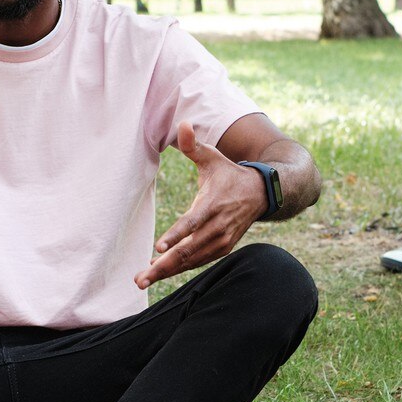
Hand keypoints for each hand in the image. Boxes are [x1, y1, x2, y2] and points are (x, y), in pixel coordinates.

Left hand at [136, 122, 265, 288]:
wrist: (261, 193)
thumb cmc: (228, 173)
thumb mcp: (213, 157)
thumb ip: (194, 145)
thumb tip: (182, 123)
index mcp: (212, 204)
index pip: (191, 223)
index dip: (176, 236)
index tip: (158, 249)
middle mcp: (217, 227)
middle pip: (188, 250)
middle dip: (163, 267)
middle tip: (140, 278)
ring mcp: (221, 241)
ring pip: (191, 261)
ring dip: (167, 272)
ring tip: (143, 278)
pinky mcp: (222, 249)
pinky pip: (198, 262)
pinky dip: (180, 268)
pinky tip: (160, 271)